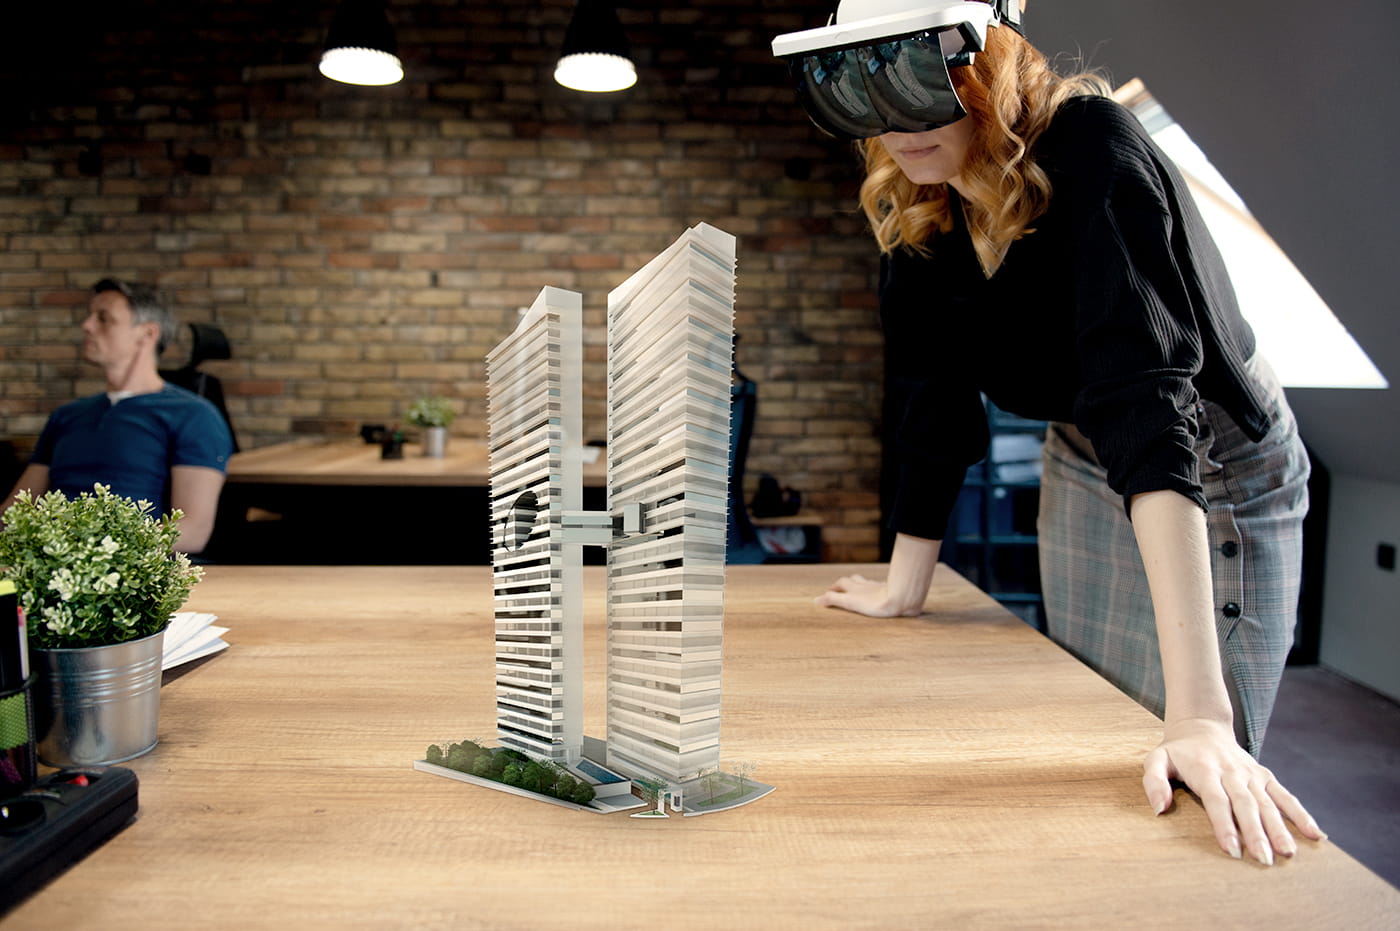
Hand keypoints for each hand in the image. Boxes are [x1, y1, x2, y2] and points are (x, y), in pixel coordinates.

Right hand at [815, 574, 922, 617]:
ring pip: (868, 582)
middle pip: (853, 579)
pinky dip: (879, 588)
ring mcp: (879, 587)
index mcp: (855, 588)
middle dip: (846, 582)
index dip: (834, 587)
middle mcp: (866, 585)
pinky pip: (883, 587)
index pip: (841, 583)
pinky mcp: (891, 591)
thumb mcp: (850, 602)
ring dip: (862, 584)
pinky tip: (882, 592)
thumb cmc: (875, 603)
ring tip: (861, 588)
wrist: (900, 599)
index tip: (829, 591)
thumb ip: (833, 600)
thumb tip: (815, 600)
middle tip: (842, 587)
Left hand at [1143, 717, 1325, 863]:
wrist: (1201, 727)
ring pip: (1268, 802)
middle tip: (1264, 860)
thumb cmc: (1177, 752)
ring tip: (1289, 853)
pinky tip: (1315, 835)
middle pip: (1246, 805)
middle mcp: (1232, 772)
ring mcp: (1252, 774)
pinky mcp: (1265, 776)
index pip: (1217, 801)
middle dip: (1256, 833)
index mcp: (1205, 770)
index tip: (1232, 849)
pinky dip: (1301, 814)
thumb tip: (1159, 809)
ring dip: (1280, 828)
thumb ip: (1153, 782)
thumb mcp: (1156, 760)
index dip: (1225, 825)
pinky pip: (1285, 796)